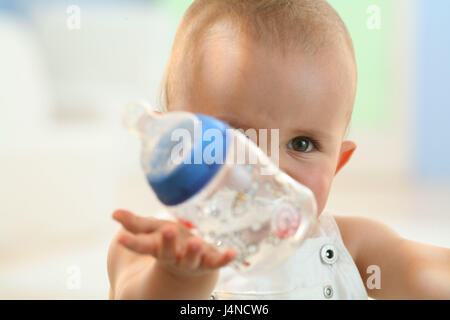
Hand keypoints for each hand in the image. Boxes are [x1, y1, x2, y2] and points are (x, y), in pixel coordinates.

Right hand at [112, 209, 237, 278]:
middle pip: (169, 253)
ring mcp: (192, 262)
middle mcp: (174, 257)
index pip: (142, 246)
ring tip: (197, 242)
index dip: (131, 243)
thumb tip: (113, 213)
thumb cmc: (169, 242)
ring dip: (194, 252)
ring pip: (192, 259)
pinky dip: (225, 258)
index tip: (121, 238)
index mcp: (158, 249)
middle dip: (168, 242)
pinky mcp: (210, 262)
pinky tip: (234, 252)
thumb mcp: (152, 231)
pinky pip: (218, 262)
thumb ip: (135, 223)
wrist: (191, 264)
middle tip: (167, 229)